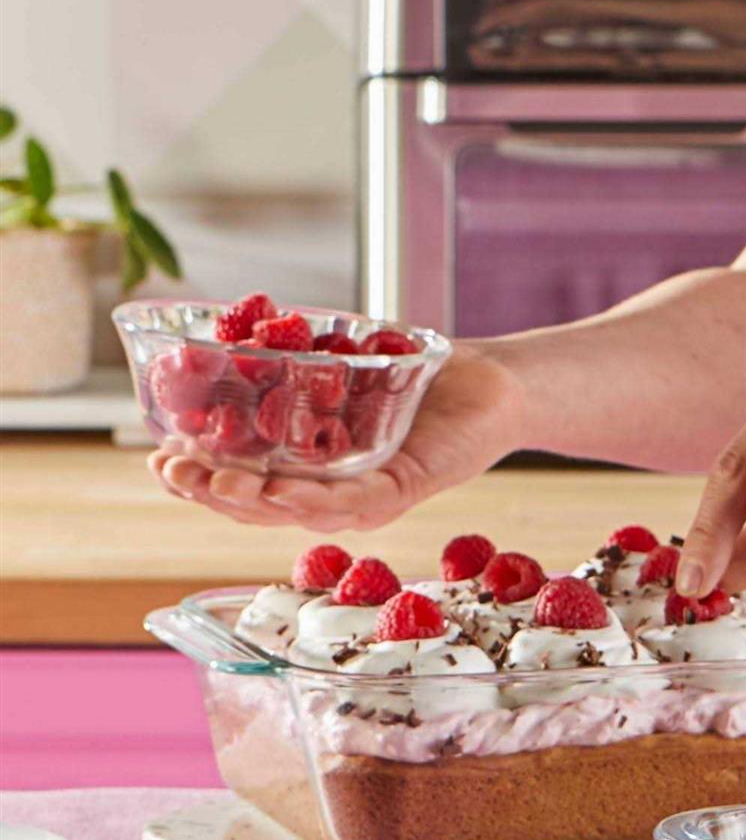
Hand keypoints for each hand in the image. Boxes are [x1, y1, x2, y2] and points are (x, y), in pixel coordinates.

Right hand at [149, 344, 518, 531]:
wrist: (492, 383)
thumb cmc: (418, 375)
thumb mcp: (340, 361)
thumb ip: (289, 354)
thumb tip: (230, 327)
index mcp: (309, 468)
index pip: (243, 484)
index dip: (198, 478)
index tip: (158, 457)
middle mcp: (333, 492)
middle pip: (258, 507)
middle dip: (207, 490)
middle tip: (169, 468)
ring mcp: (367, 496)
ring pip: (296, 511)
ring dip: (248, 499)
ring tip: (208, 479)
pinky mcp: (403, 488)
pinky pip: (355, 503)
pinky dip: (315, 497)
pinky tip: (279, 488)